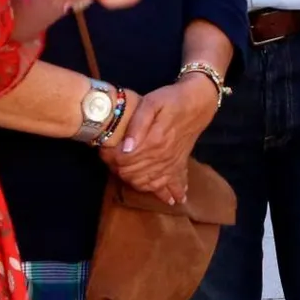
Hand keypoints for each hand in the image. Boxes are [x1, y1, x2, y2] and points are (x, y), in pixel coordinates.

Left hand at [100, 80, 219, 203]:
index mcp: (152, 142)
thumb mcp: (151, 102)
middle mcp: (161, 158)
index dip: (108, 156)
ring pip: (146, 183)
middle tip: (109, 158)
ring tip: (124, 173)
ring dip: (133, 181)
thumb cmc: (171, 100)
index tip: (102, 148)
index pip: (122, 159)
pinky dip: (166, 193)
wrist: (197, 103)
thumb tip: (126, 148)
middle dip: (116, 168)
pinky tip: (170, 199)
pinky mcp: (179, 165)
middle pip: (131, 173)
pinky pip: (170, 185)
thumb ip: (137, 124)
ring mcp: (171, 164)